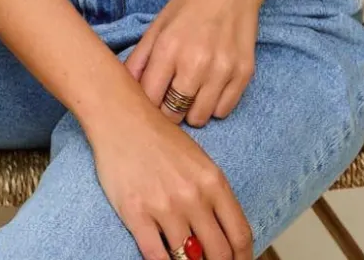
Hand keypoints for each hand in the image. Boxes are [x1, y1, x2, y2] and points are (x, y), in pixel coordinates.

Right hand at [89, 96, 252, 259]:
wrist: (121, 117)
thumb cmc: (159, 137)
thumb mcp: (198, 161)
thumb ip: (214, 196)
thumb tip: (224, 235)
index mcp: (213, 182)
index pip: (239, 235)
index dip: (242, 258)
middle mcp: (192, 196)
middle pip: (219, 253)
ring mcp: (164, 207)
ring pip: (188, 259)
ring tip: (186, 258)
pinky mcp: (136, 213)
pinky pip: (156, 256)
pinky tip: (165, 259)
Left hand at [124, 0, 260, 127]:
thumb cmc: (189, 4)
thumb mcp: (158, 25)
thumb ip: (140, 59)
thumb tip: (126, 89)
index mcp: (168, 48)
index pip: (150, 99)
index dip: (147, 104)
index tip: (149, 100)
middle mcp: (195, 63)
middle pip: (173, 114)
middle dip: (168, 110)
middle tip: (170, 96)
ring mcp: (222, 71)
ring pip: (199, 118)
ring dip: (192, 110)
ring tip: (191, 90)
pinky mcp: (244, 75)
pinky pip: (224, 111)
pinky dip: (214, 105)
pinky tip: (210, 86)